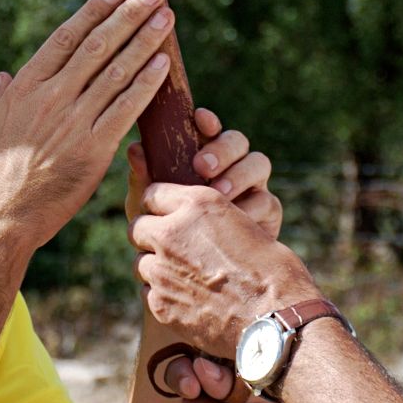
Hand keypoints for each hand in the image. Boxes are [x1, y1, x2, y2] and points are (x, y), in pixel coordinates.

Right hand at [0, 0, 174, 249]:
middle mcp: (52, 97)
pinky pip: (126, 110)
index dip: (93, 12)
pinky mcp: (94, 149)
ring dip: (144, 41)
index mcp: (25, 87)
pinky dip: (146, 85)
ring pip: (116, 71)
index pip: (66, 38)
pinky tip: (163, 66)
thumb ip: (0, 99)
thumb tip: (7, 77)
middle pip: (97, 45)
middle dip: (128, 15)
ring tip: (165, 18)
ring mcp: (74, 121)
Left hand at [125, 107, 280, 235]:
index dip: (207, 124)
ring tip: (220, 195)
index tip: (198, 120)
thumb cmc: (172, 239)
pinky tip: (232, 225)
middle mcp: (231, 170)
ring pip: (258, 163)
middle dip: (221, 149)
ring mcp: (253, 190)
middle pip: (238, 142)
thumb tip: (135, 149)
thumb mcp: (152, 210)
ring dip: (239, 175)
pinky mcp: (267, 215)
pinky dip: (250, 211)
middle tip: (202, 167)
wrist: (202, 281)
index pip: (211, 133)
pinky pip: (267, 202)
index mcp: (205, 162)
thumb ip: (146, 181)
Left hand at [130, 183, 321, 356]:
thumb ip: (206, 218)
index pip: (152, 194)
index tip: (167, 216)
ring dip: (156, 266)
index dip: (160, 206)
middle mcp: (172, 232)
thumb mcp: (242, 222)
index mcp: (197, 204)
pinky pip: (149, 292)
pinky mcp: (160, 303)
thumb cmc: (271, 269)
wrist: (276, 317)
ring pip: (141, 262)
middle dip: (151, 236)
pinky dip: (163, 294)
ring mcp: (162, 270)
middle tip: (172, 248)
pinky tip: (188, 299)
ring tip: (185, 276)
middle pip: (137, 228)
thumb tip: (189, 223)